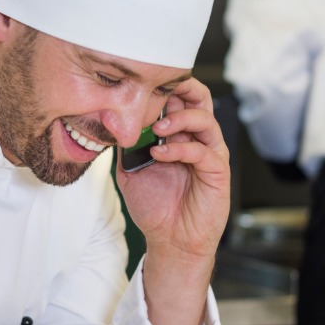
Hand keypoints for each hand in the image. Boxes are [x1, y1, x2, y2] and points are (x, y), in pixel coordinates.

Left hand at [114, 77, 230, 324]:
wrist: (169, 240)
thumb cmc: (154, 206)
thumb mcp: (129, 170)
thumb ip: (124, 145)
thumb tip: (108, 120)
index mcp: (179, 134)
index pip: (180, 98)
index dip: (166, 87)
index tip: (144, 83)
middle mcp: (197, 139)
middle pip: (201, 99)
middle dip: (183, 90)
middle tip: (161, 92)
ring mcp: (210, 154)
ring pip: (206, 120)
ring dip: (180, 119)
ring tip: (158, 128)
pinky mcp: (216, 173)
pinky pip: (204, 152)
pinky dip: (181, 148)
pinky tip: (160, 154)